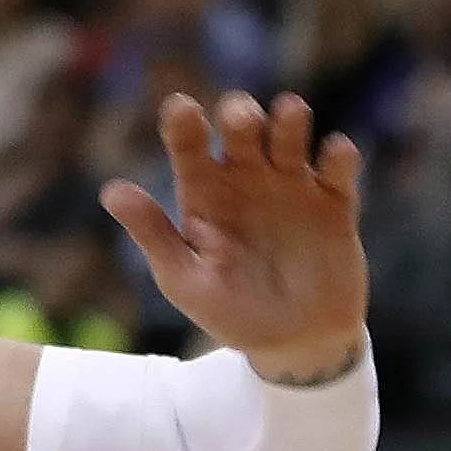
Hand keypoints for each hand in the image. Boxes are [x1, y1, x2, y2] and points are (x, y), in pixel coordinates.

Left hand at [108, 92, 369, 382]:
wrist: (293, 343)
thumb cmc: (228, 312)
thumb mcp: (184, 278)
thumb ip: (153, 234)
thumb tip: (111, 191)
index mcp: (204, 195)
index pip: (189, 149)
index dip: (184, 125)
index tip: (181, 108)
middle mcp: (247, 181)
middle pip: (242, 132)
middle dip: (240, 117)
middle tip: (239, 119)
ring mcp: (292, 188)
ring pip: (290, 139)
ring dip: (289, 123)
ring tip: (286, 113)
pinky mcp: (335, 204)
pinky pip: (340, 171)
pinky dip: (340, 157)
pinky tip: (335, 153)